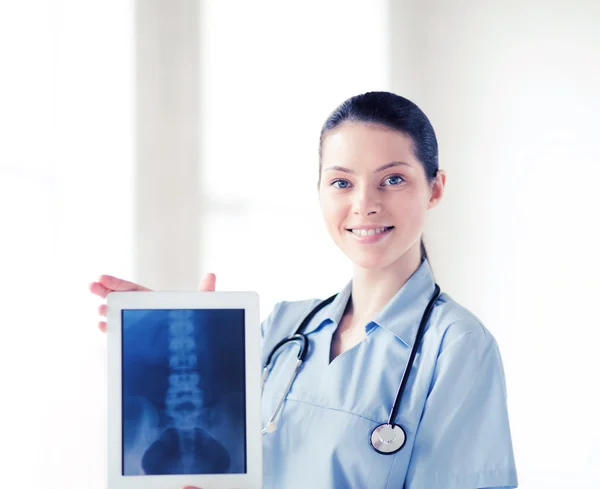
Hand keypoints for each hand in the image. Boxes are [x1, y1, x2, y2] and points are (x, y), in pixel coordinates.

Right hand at [89, 272, 216, 331]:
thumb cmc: (199, 325)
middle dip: (105, 292)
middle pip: (120, 299)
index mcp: (155, 300)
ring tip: (100, 310)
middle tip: (91, 287)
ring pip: (118, 316)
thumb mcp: (203, 307)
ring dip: (107, 312)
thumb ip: (206, 292)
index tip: (101, 277)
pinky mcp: (136, 341)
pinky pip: (121, 333)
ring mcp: (138, 326)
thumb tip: (211, 275)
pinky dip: (110, 329)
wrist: (196, 352)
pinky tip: (103, 326)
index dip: (117, 283)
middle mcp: (143, 312)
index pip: (133, 289)